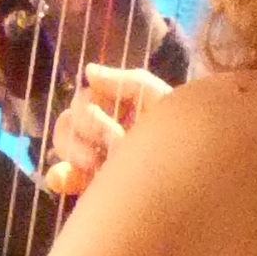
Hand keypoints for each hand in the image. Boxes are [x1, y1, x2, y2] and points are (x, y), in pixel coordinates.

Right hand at [44, 61, 172, 199]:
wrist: (197, 175)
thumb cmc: (182, 133)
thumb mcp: (163, 101)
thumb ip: (129, 82)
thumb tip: (88, 71)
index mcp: (115, 108)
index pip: (83, 100)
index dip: (90, 109)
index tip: (114, 122)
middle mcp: (100, 130)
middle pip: (68, 121)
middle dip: (90, 129)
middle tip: (117, 143)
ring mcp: (94, 158)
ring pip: (63, 144)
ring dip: (75, 151)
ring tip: (98, 164)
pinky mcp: (90, 185)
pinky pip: (62, 177)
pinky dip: (59, 177)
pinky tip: (64, 181)